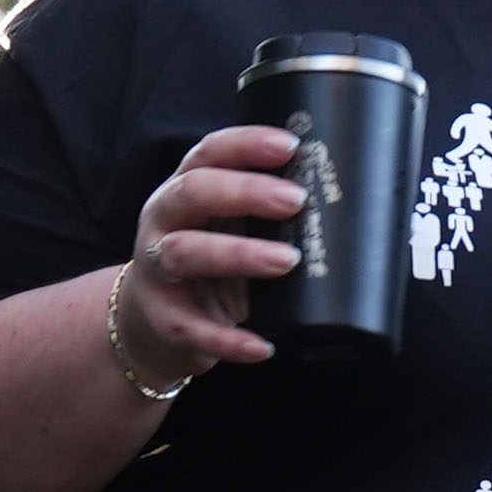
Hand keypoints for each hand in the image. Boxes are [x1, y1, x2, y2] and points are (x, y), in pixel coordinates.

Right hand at [112, 121, 312, 391]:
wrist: (149, 325)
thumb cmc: (205, 265)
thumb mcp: (227, 228)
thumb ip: (264, 213)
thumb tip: (341, 200)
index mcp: (184, 189)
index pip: (209, 153)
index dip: (246, 144)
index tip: (290, 145)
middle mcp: (163, 222)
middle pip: (193, 192)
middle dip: (245, 192)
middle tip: (296, 200)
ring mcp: (156, 271)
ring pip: (186, 252)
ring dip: (238, 254)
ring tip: (286, 261)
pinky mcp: (161, 320)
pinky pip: (192, 329)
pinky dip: (229, 340)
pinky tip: (263, 346)